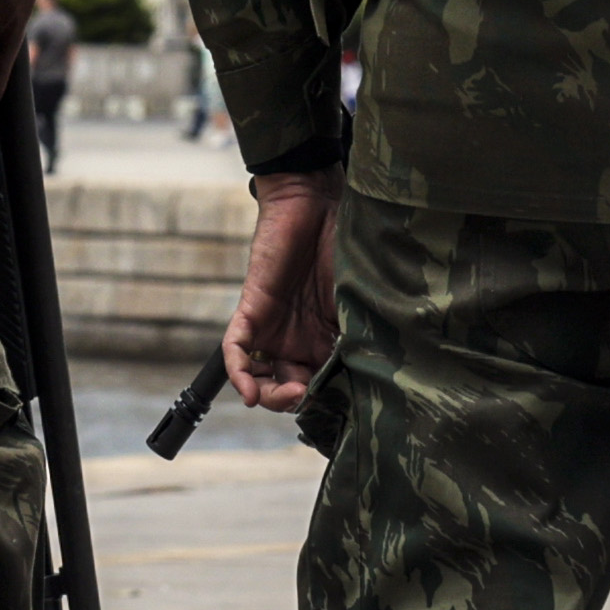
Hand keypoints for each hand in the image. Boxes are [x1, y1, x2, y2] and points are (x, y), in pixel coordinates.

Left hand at [222, 172, 340, 415]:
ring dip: (268, 394)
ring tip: (283, 395)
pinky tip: (249, 391)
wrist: (318, 204)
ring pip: (259, 377)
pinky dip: (239, 373)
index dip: (324, 401)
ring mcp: (272, 328)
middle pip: (287, 388)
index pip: (319, 386)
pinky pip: (236, 349)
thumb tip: (373, 381)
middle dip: (293, 400)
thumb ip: (359, 338)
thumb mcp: (359, 301)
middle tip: (304, 396)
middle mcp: (296, 340)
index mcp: (325, 341)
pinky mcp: (251, 310)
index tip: (336, 405)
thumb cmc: (348, 247)